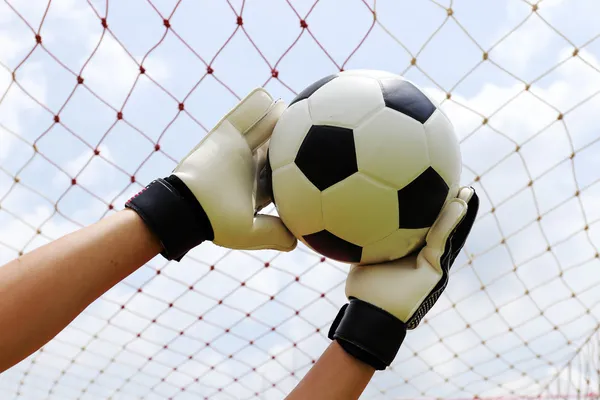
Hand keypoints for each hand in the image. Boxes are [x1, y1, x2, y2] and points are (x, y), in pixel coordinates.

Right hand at [126, 89, 296, 259]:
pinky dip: (252, 105)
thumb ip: (273, 234)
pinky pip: (240, 116)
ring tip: (295, 103)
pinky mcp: (222, 135)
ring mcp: (236, 148)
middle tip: (313, 122)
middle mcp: (250, 165)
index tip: (320, 156)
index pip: (284, 173)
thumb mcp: (250, 233)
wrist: (186, 206)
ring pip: (260, 128)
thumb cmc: (216, 221)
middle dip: (292, 136)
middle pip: (276, 146)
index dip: (300, 164)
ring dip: (275, 116)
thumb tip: (297, 242)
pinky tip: (267, 95)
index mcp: (259, 186)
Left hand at [328, 187, 478, 369]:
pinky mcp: (436, 270)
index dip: (434, 207)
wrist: (371, 314)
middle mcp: (424, 256)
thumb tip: (355, 214)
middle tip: (459, 184)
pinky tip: (457, 203)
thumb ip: (367, 237)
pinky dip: (450, 222)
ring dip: (459, 211)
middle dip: (452, 206)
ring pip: (449, 232)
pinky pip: (442, 241)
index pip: (426, 225)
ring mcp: (433, 264)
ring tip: (467, 190)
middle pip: (442, 226)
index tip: (438, 183)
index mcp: (410, 252)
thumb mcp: (364, 255)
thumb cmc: (364, 288)